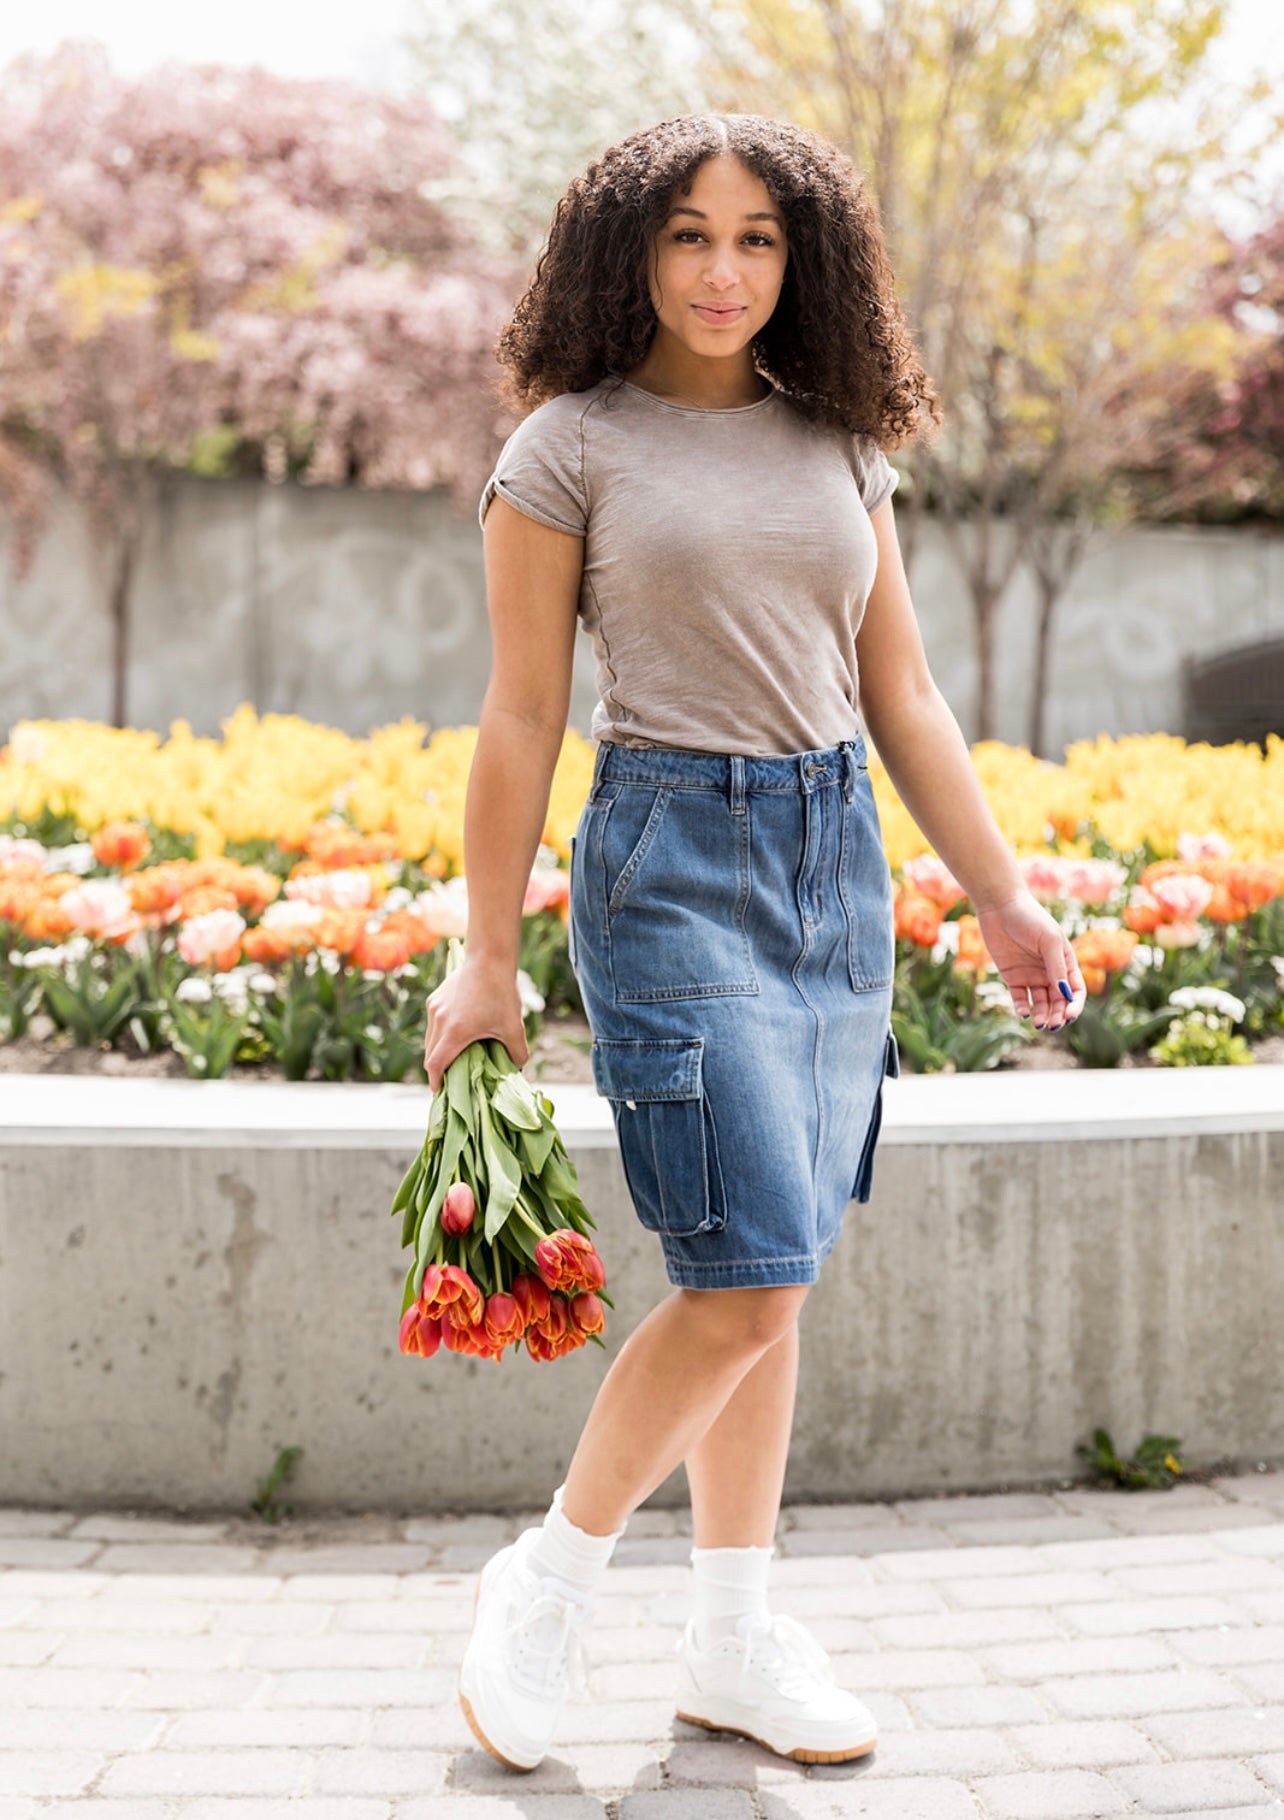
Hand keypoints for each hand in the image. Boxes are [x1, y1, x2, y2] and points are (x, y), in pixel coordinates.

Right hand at [422, 955, 528, 1092]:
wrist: (489, 958)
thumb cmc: (502, 994)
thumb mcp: (514, 1027)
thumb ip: (518, 1053)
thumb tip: (518, 1070)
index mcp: (455, 1032)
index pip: (435, 1065)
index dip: (436, 1082)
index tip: (440, 1092)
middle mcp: (439, 1021)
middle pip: (430, 1054)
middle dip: (437, 1070)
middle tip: (450, 1080)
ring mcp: (434, 1009)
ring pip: (430, 1039)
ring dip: (438, 1051)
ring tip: (453, 1058)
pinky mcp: (435, 999)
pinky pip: (433, 1024)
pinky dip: (440, 1035)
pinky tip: (456, 1034)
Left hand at [975, 889, 1086, 1030]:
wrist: (999, 907)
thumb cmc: (1030, 919)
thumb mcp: (1049, 941)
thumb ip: (1057, 967)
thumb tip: (1065, 994)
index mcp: (1066, 962)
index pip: (1076, 991)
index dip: (1075, 1005)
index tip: (1069, 1016)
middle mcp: (1050, 972)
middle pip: (1059, 1001)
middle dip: (1058, 1015)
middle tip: (1053, 1025)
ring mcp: (1031, 976)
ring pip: (1041, 1003)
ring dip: (1042, 1015)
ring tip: (1039, 1024)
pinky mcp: (1012, 978)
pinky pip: (1020, 998)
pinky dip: (1022, 1008)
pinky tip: (1023, 1013)